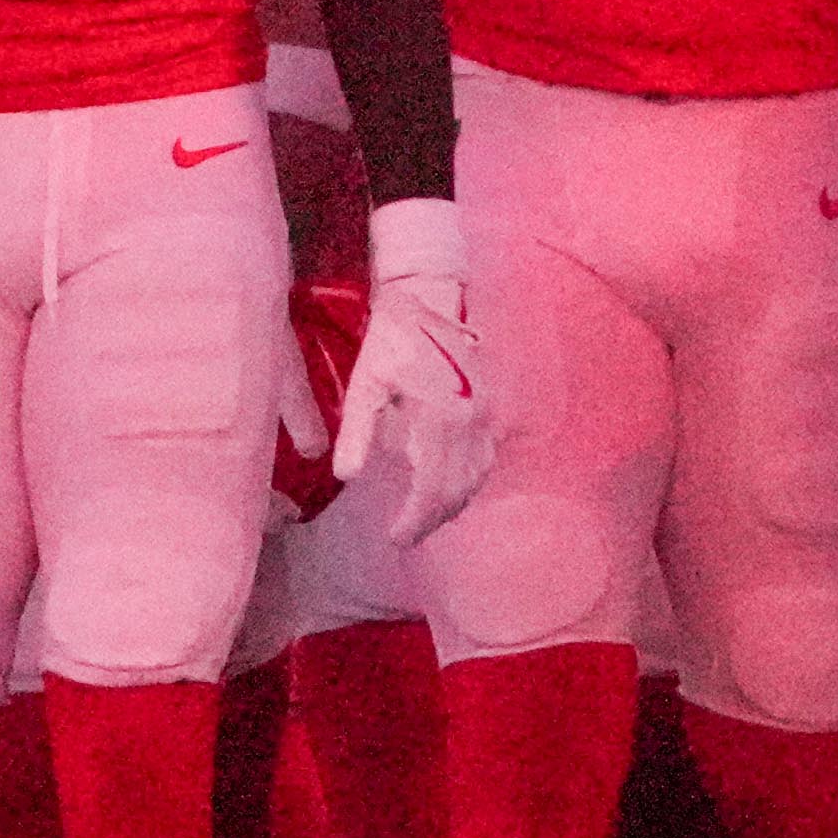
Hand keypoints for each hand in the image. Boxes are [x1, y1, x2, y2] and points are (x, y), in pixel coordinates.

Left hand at [331, 195, 489, 512]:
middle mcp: (471, 422)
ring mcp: (486, 414)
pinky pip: (486, 457)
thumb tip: (346, 478)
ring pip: (476, 477)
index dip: (415, 521)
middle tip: (406, 535)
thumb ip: (357, 433)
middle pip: (458, 490)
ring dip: (452, 504)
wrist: (430, 299)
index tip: (394, 538)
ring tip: (424, 519)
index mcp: (439, 419)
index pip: (433, 490)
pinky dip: (469, 481)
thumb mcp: (366, 384)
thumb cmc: (392, 341)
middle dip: (432, 519)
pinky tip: (450, 488)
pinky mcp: (490, 406)